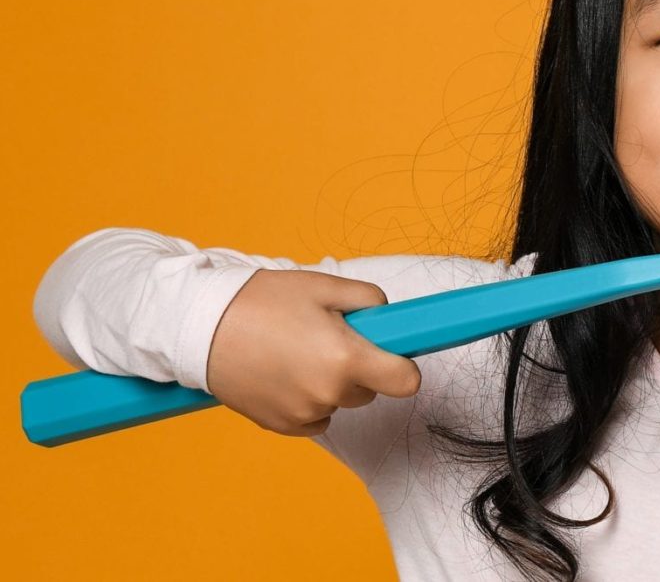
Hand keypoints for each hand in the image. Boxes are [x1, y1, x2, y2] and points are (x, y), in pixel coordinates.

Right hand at [206, 268, 421, 436]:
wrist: (202, 328)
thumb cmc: (262, 302)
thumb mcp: (323, 285)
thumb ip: (368, 299)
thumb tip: (387, 318)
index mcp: (346, 358)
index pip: (405, 382)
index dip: (403, 366)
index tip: (392, 353)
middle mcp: (329, 393)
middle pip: (370, 390)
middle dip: (358, 366)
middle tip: (326, 337)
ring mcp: (304, 414)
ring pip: (339, 402)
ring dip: (331, 383)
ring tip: (297, 351)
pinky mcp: (281, 426)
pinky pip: (315, 418)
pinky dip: (309, 400)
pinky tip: (285, 373)